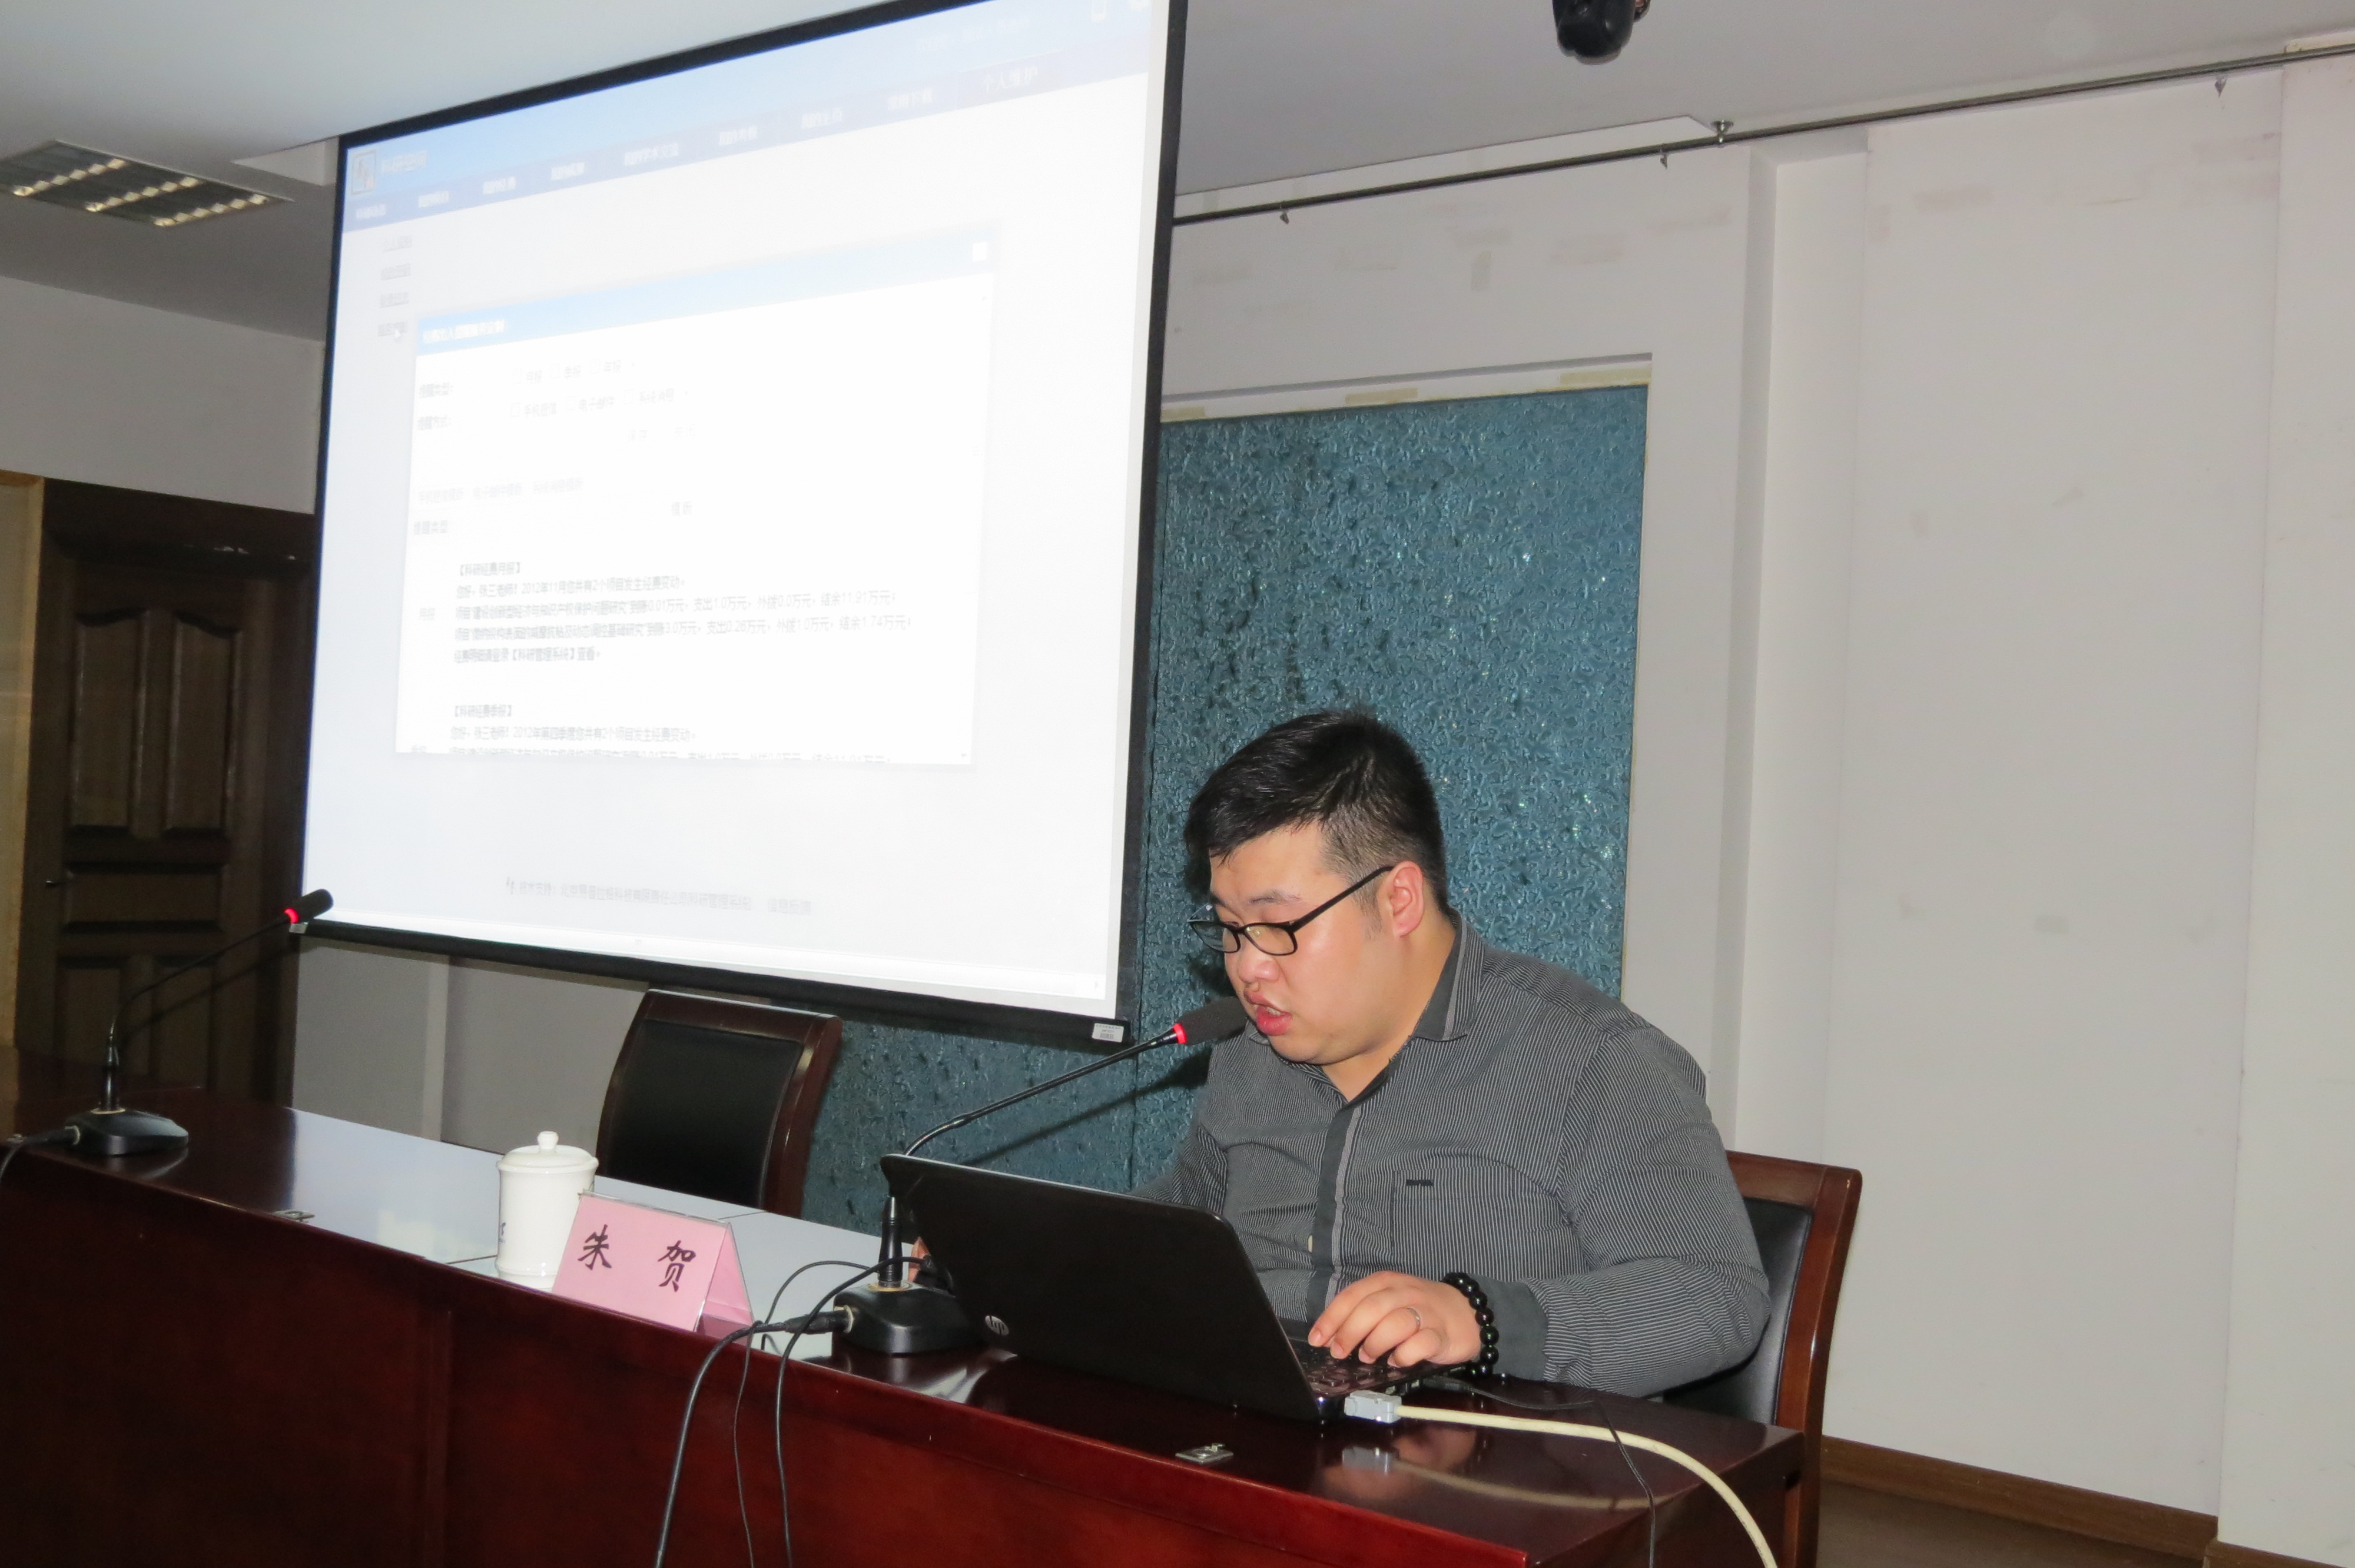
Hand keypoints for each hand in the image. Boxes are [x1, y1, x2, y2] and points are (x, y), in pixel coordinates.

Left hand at [1309, 1271, 1480, 1366]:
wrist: (1468, 1312)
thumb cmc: (1419, 1310)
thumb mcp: (1389, 1303)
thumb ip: (1363, 1314)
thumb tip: (1332, 1338)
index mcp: (1387, 1282)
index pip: (1353, 1295)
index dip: (1332, 1318)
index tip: (1318, 1339)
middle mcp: (1405, 1292)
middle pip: (1372, 1308)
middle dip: (1350, 1332)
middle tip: (1339, 1352)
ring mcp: (1426, 1311)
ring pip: (1395, 1323)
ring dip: (1375, 1343)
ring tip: (1369, 1357)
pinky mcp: (1442, 1333)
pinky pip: (1421, 1343)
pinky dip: (1405, 1354)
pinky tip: (1398, 1361)